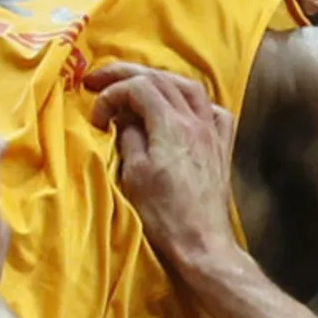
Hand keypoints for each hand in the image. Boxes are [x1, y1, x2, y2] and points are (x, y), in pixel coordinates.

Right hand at [86, 63, 237, 268]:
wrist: (202, 242)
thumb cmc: (164, 214)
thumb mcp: (134, 175)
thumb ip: (130, 137)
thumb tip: (126, 120)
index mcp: (172, 125)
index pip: (138, 87)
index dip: (111, 94)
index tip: (97, 117)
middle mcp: (196, 120)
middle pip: (162, 79)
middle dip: (128, 74)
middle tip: (100, 78)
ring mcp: (212, 131)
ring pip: (189, 87)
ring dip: (159, 81)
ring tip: (137, 85)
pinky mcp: (221, 146)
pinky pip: (211, 109)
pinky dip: (192, 101)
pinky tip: (181, 107)